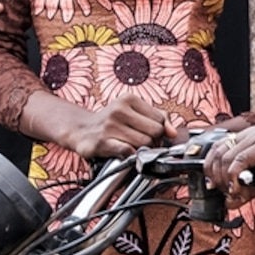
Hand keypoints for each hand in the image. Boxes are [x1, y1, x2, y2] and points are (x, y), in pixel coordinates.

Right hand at [41, 94, 174, 159]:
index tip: (150, 135)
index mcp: (129, 99)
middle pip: (154, 133)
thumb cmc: (113, 122)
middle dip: (152, 142)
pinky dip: (131, 156)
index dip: (160, 132)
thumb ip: (160, 118)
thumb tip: (174, 132)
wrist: (81, 130)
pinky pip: (128, 151)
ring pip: (144, 144)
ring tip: (130, 146)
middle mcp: (119, 110)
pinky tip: (125, 153)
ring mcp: (109, 126)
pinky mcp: (101, 142)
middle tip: (140, 143)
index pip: (161, 119)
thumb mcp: (135, 112)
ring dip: (140, 151)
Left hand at [203, 128, 254, 205]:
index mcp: (246, 137)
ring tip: (233, 192)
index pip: (216, 148)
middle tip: (224, 192)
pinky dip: (234, 178)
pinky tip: (238, 188)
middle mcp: (249, 133)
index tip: (213, 186)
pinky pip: (238, 161)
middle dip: (215, 176)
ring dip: (224, 180)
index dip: (209, 168)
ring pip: (225, 157)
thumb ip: (240, 187)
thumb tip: (225, 201)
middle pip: (217, 152)